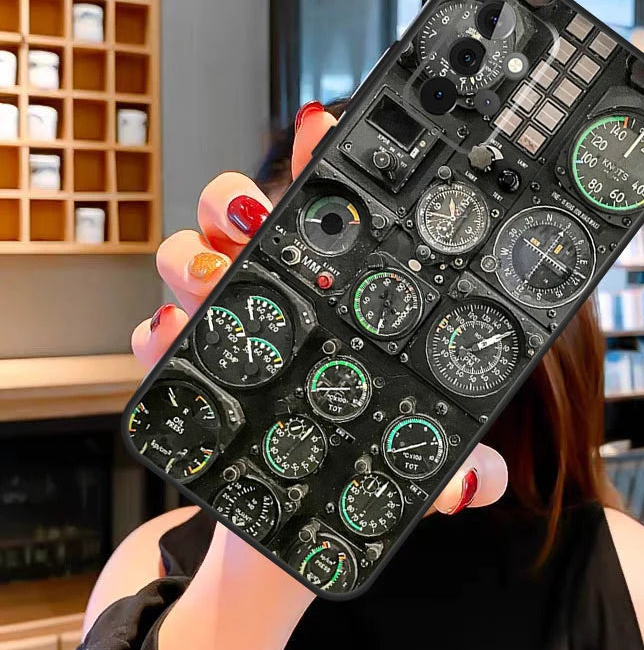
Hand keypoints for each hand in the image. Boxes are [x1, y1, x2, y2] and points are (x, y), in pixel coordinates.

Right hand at [132, 102, 507, 516]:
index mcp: (331, 293)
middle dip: (236, 200)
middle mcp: (274, 295)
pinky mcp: (185, 366)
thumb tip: (483, 480)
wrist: (278, 521)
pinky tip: (170, 335)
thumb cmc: (347, 462)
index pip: (324, 212)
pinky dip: (155, 327)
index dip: (320, 161)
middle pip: (238, 214)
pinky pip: (153, 330)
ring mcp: (226, 325)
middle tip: (254, 216)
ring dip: (191, 255)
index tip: (324, 128)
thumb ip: (448, 468)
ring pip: (186, 255)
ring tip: (212, 276)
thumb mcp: (408, 463)